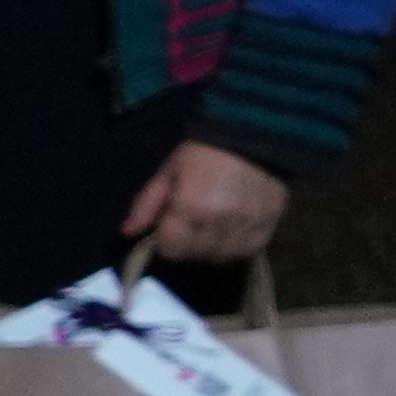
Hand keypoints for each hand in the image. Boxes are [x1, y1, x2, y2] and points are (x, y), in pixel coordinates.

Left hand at [128, 139, 295, 271]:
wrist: (255, 136)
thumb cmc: (205, 152)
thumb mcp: (168, 172)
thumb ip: (146, 205)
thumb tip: (126, 232)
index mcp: (192, 208)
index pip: (170, 248)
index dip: (163, 241)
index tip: (166, 228)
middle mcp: (221, 224)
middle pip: (192, 256)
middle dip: (184, 244)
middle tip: (187, 223)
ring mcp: (247, 229)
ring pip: (219, 259)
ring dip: (208, 248)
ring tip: (208, 226)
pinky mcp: (268, 230)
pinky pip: (245, 253)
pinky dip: (233, 247)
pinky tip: (229, 230)